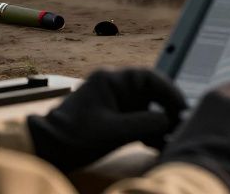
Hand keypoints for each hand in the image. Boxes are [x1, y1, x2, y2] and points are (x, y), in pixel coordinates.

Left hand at [27, 68, 185, 171]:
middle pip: (151, 93)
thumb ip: (145, 123)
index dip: (170, 92)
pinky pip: (137, 120)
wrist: (47, 151)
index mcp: (111, 80)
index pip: (150, 78)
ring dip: (159, 123)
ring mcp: (113, 103)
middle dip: (166, 109)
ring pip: (146, 108)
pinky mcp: (112, 119)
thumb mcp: (113, 131)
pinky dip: (148, 131)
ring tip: (171, 139)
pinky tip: (157, 144)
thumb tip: (169, 121)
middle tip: (180, 125)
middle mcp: (114, 87)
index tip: (182, 108)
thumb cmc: (74, 137)